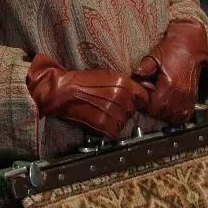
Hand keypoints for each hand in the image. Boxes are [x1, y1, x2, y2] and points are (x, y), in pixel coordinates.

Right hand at [26, 54, 149, 139]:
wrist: (63, 91)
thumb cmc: (82, 82)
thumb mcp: (108, 75)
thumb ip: (127, 83)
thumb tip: (144, 89)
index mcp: (123, 82)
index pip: (144, 96)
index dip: (137, 100)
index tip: (131, 101)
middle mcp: (120, 96)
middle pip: (133, 110)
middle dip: (125, 110)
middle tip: (110, 106)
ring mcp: (113, 111)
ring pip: (124, 122)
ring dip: (116, 120)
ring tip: (103, 112)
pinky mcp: (104, 124)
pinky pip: (115, 132)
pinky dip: (108, 130)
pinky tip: (100, 121)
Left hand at [134, 20, 207, 123]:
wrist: (190, 45)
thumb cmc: (172, 49)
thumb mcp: (154, 55)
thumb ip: (144, 67)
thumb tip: (135, 75)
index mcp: (170, 84)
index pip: (151, 106)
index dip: (144, 101)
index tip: (144, 92)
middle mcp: (181, 94)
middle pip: (160, 113)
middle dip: (152, 107)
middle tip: (150, 94)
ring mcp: (188, 98)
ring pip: (172, 117)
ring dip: (163, 111)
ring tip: (159, 99)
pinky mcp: (193, 98)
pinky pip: (184, 115)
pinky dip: (175, 113)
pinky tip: (170, 104)